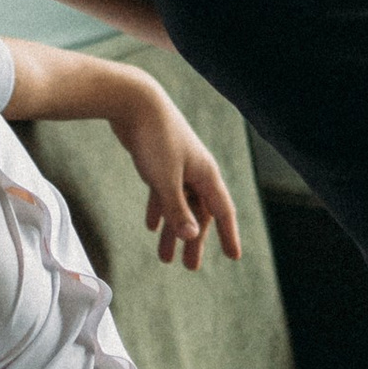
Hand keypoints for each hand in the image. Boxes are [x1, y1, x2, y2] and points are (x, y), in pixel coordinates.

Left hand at [119, 89, 241, 269]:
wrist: (133, 101)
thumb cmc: (154, 138)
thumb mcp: (165, 179)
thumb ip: (177, 209)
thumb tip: (192, 236)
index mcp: (206, 174)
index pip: (223, 211)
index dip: (229, 235)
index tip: (234, 257)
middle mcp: (196, 171)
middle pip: (200, 212)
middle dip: (194, 240)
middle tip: (190, 267)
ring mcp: (178, 165)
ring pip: (179, 205)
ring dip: (172, 230)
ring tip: (165, 257)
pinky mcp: (159, 161)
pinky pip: (163, 192)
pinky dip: (159, 209)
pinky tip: (150, 225)